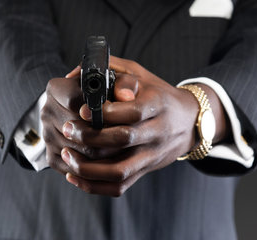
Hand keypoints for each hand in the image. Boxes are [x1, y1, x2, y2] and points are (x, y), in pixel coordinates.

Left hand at [60, 56, 202, 196]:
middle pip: (123, 140)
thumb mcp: (141, 74)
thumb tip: (79, 75)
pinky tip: (74, 176)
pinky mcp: (145, 170)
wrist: (188, 121)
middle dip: (90, 137)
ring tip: (67, 155)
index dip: (105, 112)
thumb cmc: (156, 93)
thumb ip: (113, 70)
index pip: (133, 111)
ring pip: (120, 170)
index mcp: (157, 104)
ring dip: (89, 167)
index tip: (81, 109)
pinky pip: (120, 186)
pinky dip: (94, 186)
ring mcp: (151, 155)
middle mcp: (157, 131)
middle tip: (67, 129)